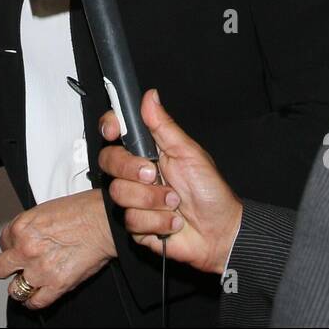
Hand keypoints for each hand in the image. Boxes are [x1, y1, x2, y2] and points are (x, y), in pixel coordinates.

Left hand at [0, 190, 115, 309]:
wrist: (103, 221)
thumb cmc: (82, 210)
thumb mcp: (45, 210)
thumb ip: (31, 227)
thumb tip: (25, 238)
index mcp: (21, 227)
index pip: (3, 243)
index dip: (13, 246)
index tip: (20, 248)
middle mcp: (26, 249)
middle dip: (8, 268)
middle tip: (18, 267)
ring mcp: (39, 269)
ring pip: (14, 289)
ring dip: (21, 287)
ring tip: (30, 282)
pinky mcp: (56, 284)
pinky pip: (35, 302)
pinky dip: (35, 301)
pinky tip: (38, 294)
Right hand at [99, 90, 242, 275]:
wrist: (219, 232)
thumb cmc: (210, 192)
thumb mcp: (189, 153)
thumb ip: (164, 126)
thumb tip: (150, 97)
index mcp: (148, 152)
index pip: (116, 132)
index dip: (109, 127)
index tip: (114, 131)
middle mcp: (137, 174)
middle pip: (109, 161)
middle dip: (133, 170)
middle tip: (156, 175)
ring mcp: (134, 199)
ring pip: (120, 193)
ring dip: (153, 200)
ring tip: (174, 203)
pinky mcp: (136, 224)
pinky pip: (131, 219)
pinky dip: (158, 221)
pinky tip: (172, 221)